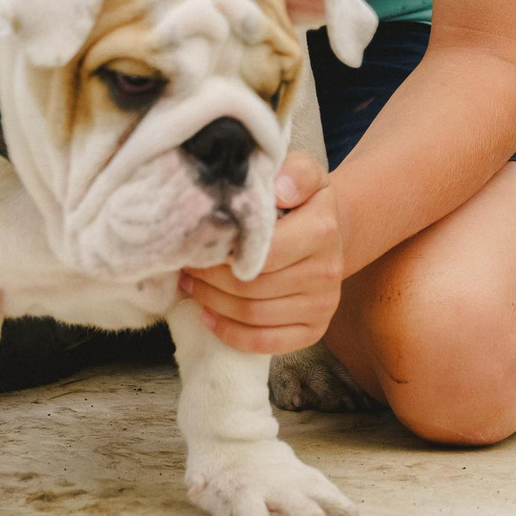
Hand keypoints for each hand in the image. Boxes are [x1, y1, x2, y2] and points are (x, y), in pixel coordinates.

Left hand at [178, 151, 344, 354]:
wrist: (330, 230)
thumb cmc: (302, 200)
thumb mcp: (304, 172)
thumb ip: (295, 172)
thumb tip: (279, 190)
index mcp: (322, 230)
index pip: (264, 251)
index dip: (224, 252)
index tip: (199, 243)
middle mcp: (327, 271)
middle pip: (252, 287)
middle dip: (209, 278)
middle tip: (185, 265)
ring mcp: (323, 305)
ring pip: (253, 315)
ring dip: (212, 303)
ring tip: (190, 285)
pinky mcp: (315, 330)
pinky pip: (267, 343)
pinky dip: (231, 333)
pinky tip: (208, 316)